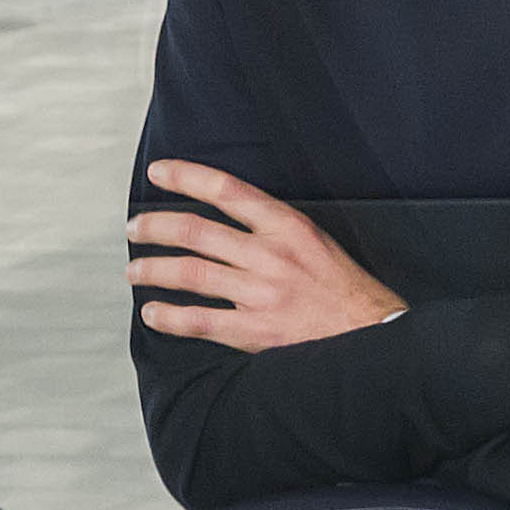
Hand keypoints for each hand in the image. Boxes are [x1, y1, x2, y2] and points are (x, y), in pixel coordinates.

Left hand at [128, 159, 407, 353]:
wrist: (375, 336)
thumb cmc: (347, 291)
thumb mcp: (318, 242)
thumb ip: (276, 230)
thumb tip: (231, 221)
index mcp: (288, 227)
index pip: (226, 191)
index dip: (186, 177)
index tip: (159, 173)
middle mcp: (270, 256)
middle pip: (196, 232)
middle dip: (156, 227)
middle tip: (135, 228)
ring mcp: (261, 294)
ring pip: (191, 274)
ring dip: (154, 270)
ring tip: (135, 270)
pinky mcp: (256, 331)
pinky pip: (200, 321)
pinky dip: (170, 317)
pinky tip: (154, 314)